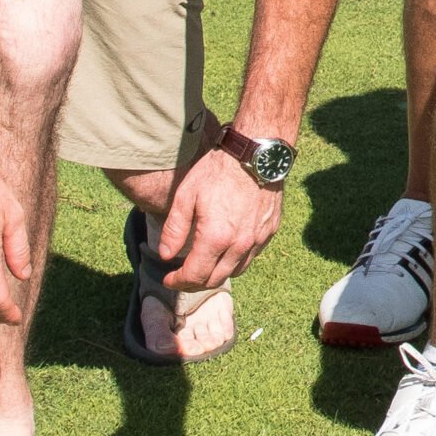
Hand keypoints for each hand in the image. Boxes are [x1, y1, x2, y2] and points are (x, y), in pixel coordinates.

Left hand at [156, 146, 283, 289]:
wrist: (256, 153)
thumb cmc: (218, 171)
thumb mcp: (186, 196)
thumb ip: (174, 229)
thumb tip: (165, 255)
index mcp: (216, 238)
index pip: (195, 275)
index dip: (178, 281)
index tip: (168, 278)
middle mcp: (240, 245)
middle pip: (215, 279)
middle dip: (195, 282)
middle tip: (182, 275)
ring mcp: (258, 239)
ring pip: (236, 271)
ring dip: (217, 273)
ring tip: (204, 264)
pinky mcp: (270, 231)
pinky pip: (251, 256)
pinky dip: (236, 260)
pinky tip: (227, 248)